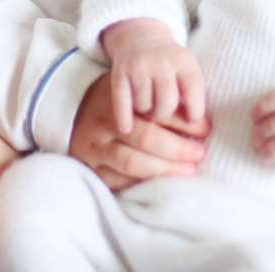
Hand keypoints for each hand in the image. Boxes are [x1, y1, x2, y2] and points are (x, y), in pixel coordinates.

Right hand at [69, 73, 209, 190]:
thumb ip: (158, 101)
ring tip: (188, 171)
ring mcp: (96, 146)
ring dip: (164, 170)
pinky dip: (141, 183)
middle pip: (147, 138)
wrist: (69, 107)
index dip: (185, 122)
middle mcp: (105, 121)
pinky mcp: (90, 166)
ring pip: (132, 162)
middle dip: (178, 149)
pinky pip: (118, 180)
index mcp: (120, 99)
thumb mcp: (132, 90)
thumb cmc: (112, 98)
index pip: (157, 112)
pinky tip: (161, 184)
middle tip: (200, 153)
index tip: (206, 129)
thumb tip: (197, 119)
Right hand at [102, 18, 205, 133]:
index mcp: (184, 61)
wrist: (140, 35)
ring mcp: (139, 65)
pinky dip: (124, 118)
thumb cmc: (169, 64)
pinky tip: (127, 127)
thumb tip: (196, 127)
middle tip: (159, 115)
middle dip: (163, 115)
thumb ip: (193, 94)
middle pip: (166, 102)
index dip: (195, 111)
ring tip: (147, 109)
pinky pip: (122, 102)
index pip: (194, 90)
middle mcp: (161, 61)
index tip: (191, 121)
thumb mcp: (186, 69)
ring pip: (144, 105)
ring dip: (145, 112)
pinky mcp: (120, 71)